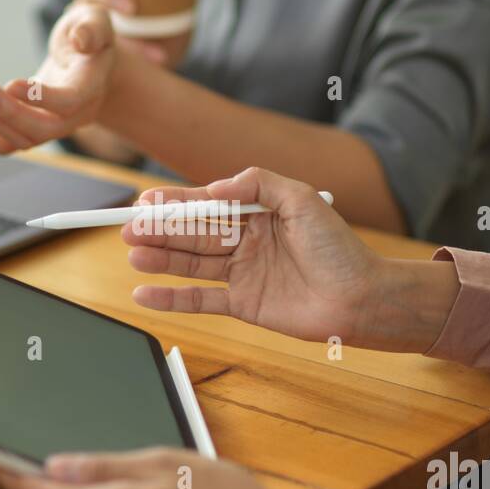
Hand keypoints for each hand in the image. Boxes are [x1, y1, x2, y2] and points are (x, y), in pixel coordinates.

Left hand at [0, 3, 115, 153]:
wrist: (90, 61)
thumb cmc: (89, 35)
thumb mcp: (96, 20)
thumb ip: (92, 28)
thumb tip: (81, 40)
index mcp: (91, 86)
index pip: (69, 102)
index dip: (40, 98)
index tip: (10, 84)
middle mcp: (77, 114)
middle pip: (43, 129)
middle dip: (8, 113)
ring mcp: (56, 126)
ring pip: (24, 140)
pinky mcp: (36, 128)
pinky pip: (11, 145)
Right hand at [123, 168, 459, 351]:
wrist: (362, 298)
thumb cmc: (340, 248)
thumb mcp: (303, 199)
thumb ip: (259, 183)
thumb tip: (215, 187)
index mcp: (257, 213)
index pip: (207, 205)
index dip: (175, 203)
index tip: (145, 202)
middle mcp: (246, 242)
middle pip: (192, 233)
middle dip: (159, 230)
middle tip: (127, 228)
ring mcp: (242, 274)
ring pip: (191, 263)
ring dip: (160, 259)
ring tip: (132, 253)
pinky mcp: (243, 305)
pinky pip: (199, 299)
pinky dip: (170, 298)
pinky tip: (144, 293)